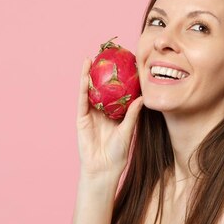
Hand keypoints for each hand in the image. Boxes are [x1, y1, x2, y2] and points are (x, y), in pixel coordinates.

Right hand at [76, 56, 143, 176]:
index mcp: (113, 113)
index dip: (117, 79)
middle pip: (100, 88)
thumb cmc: (118, 153)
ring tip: (91, 58)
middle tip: (105, 55)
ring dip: (88, 75)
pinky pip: (82, 100)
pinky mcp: (81, 118)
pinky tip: (84, 76)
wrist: (103, 169)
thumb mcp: (128, 130)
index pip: (115, 92)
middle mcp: (101, 111)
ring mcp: (90, 114)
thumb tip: (142, 97)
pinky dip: (82, 87)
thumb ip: (132, 114)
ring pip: (89, 91)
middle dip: (101, 72)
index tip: (122, 63)